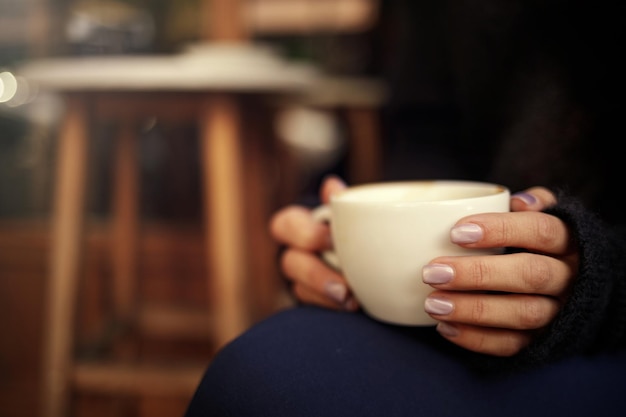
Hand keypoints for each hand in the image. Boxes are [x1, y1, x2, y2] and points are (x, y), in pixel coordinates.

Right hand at [269, 176, 358, 310]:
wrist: (378, 260)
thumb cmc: (359, 227)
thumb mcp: (352, 212)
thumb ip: (343, 201)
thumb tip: (331, 185)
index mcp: (300, 225)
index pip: (285, 225)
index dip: (304, 232)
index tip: (331, 239)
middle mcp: (296, 252)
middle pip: (290, 262)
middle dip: (315, 274)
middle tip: (343, 283)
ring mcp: (303, 279)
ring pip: (300, 288)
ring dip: (325, 294)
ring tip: (351, 301)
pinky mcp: (316, 300)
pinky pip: (313, 307)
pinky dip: (331, 307)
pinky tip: (351, 308)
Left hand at [423, 187, 578, 355]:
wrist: (572, 289)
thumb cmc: (540, 245)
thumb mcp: (543, 218)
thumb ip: (533, 204)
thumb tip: (517, 201)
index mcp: (569, 242)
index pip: (541, 231)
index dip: (501, 230)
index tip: (455, 233)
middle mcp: (568, 278)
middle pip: (530, 274)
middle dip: (477, 274)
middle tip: (431, 272)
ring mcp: (558, 313)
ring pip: (522, 313)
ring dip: (473, 309)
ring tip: (432, 303)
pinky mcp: (543, 342)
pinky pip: (513, 345)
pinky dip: (477, 339)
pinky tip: (445, 327)